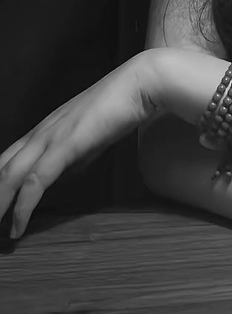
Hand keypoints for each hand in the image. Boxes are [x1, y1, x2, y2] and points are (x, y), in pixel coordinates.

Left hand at [0, 52, 158, 240]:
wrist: (135, 86)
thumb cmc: (115, 109)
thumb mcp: (85, 141)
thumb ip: (68, 161)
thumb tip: (58, 181)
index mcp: (42, 131)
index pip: (6, 161)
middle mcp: (39, 133)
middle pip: (0, 169)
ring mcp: (49, 138)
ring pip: (9, 176)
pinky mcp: (64, 145)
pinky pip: (35, 181)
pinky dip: (22, 206)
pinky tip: (18, 226)